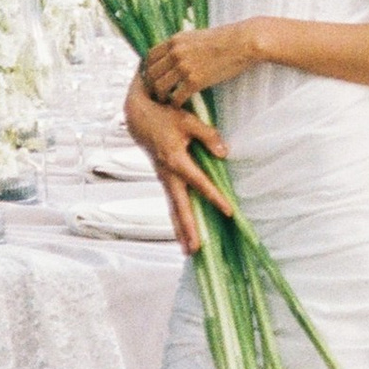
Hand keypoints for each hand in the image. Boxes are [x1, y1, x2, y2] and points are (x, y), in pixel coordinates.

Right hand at [121, 70, 233, 254]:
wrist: (139, 116)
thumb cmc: (165, 116)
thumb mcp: (188, 120)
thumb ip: (208, 136)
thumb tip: (224, 154)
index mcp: (175, 161)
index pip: (199, 183)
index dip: (215, 197)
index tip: (229, 211)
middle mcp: (168, 175)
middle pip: (180, 207)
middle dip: (189, 229)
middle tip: (197, 249)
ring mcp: (164, 179)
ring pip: (173, 210)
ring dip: (181, 231)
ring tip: (189, 252)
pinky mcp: (164, 179)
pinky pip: (171, 203)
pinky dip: (177, 220)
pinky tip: (183, 233)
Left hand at [139, 21, 262, 103]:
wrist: (242, 42)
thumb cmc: (226, 39)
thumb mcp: (198, 36)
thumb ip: (184, 44)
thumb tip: (179, 52)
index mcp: (175, 40)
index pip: (150, 56)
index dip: (148, 69)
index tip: (151, 78)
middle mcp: (175, 53)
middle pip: (151, 73)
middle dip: (151, 85)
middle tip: (155, 93)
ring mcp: (184, 67)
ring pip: (160, 87)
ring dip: (160, 96)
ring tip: (164, 101)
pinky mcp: (195, 81)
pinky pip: (177, 97)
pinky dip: (175, 103)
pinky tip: (179, 105)